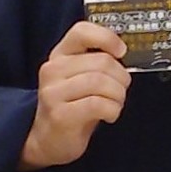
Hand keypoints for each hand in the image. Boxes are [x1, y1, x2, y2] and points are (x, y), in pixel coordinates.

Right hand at [19, 19, 128, 168]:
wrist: (47, 141)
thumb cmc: (71, 106)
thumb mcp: (79, 78)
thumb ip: (96, 62)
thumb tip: (124, 53)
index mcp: (59, 56)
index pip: (81, 31)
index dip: (107, 38)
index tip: (120, 52)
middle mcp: (52, 70)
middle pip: (101, 62)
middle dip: (121, 78)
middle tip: (121, 90)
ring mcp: (53, 93)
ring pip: (101, 82)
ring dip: (118, 95)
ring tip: (116, 103)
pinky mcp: (60, 115)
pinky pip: (98, 104)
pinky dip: (112, 110)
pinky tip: (109, 115)